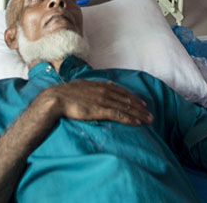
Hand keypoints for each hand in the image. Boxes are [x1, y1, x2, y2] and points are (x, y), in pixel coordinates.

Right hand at [36, 80, 152, 125]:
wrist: (56, 98)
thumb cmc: (66, 93)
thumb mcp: (83, 85)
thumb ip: (97, 85)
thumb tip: (109, 83)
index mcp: (100, 85)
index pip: (121, 92)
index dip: (133, 98)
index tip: (142, 103)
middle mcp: (104, 92)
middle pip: (127, 100)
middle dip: (140, 108)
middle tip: (150, 114)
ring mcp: (103, 101)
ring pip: (126, 107)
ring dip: (139, 114)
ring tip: (149, 120)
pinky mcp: (100, 110)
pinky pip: (119, 115)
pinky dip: (130, 119)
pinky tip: (137, 123)